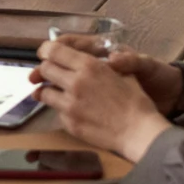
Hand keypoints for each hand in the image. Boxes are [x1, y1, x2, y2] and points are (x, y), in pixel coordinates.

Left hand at [31, 41, 169, 160]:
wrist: (139, 133)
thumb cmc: (136, 102)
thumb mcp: (121, 74)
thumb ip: (99, 65)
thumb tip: (85, 61)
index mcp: (88, 66)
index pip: (53, 50)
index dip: (46, 50)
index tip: (45, 53)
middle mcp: (75, 82)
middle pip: (44, 69)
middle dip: (45, 70)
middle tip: (51, 74)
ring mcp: (70, 105)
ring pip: (44, 92)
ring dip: (48, 91)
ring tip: (55, 93)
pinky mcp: (69, 123)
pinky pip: (57, 112)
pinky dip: (61, 109)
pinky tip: (73, 111)